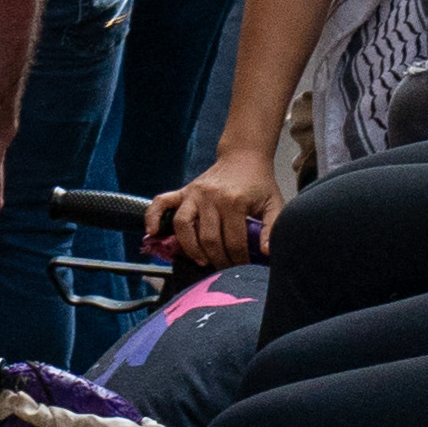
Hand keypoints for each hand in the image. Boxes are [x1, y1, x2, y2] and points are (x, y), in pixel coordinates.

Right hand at [154, 147, 283, 272]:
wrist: (243, 157)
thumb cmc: (259, 184)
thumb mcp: (274, 204)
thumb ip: (271, 229)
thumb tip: (266, 253)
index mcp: (234, 202)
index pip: (233, 240)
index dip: (238, 259)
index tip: (243, 268)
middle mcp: (210, 198)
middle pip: (208, 238)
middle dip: (217, 259)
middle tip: (225, 269)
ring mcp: (193, 194)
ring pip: (183, 226)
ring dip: (190, 247)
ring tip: (201, 260)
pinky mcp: (182, 190)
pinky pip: (161, 203)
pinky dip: (153, 217)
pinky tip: (153, 232)